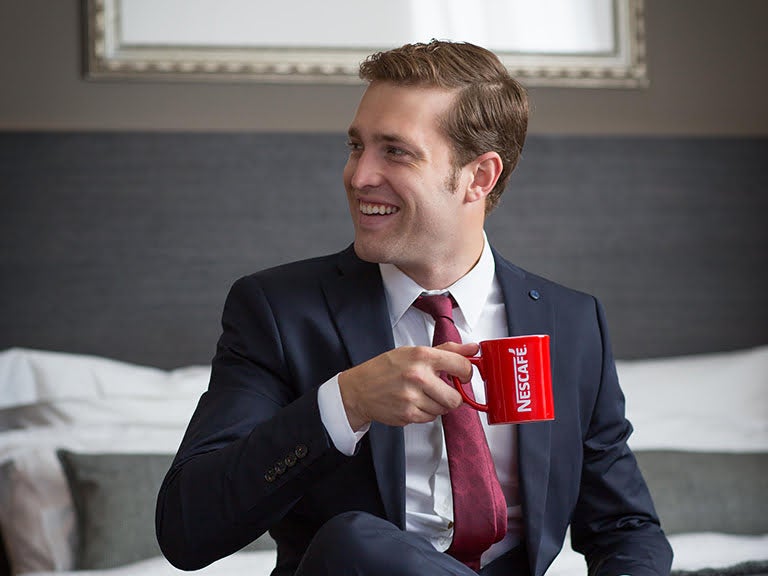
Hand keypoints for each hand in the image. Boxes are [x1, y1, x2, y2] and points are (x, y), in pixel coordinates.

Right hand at [338, 342, 478, 429]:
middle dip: (453, 396)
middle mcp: (418, 376)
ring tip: (422, 395)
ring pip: (443, 410)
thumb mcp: (414, 351)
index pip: (462, 366)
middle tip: (443, 390)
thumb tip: (473, 348)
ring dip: (437, 405)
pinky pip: (430, 418)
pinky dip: (425, 413)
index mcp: (422, 356)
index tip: (463, 376)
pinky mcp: (408, 415)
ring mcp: (413, 397)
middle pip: (456, 398)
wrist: (359, 389)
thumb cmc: (386, 368)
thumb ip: (447, 350)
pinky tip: (413, 402)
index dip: (467, 374)